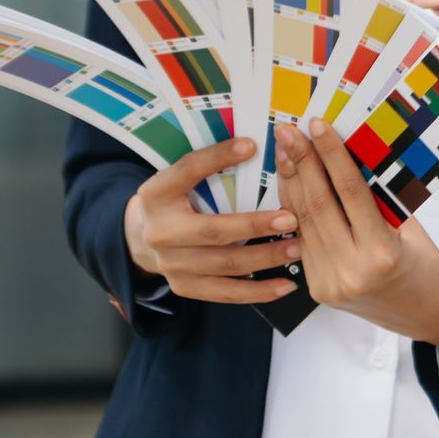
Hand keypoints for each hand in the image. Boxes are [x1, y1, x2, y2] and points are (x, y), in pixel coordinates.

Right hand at [124, 137, 300, 303]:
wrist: (140, 238)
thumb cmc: (174, 201)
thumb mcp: (178, 179)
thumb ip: (208, 165)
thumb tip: (253, 145)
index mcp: (157, 194)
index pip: (188, 170)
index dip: (217, 157)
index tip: (252, 146)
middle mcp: (160, 232)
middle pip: (213, 230)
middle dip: (255, 226)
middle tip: (291, 219)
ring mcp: (172, 265)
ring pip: (226, 264)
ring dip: (266, 257)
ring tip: (297, 248)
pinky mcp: (185, 287)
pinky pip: (227, 293)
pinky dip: (259, 291)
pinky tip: (286, 285)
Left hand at [273, 121, 438, 357]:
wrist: (426, 314)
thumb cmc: (425, 264)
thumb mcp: (409, 226)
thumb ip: (378, 197)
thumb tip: (346, 154)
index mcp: (382, 252)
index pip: (350, 192)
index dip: (332, 156)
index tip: (317, 127)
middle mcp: (351, 271)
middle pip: (319, 205)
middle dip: (301, 163)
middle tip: (287, 131)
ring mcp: (330, 283)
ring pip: (304, 222)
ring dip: (292, 183)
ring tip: (284, 152)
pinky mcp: (318, 289)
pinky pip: (302, 241)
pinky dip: (294, 210)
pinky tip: (290, 185)